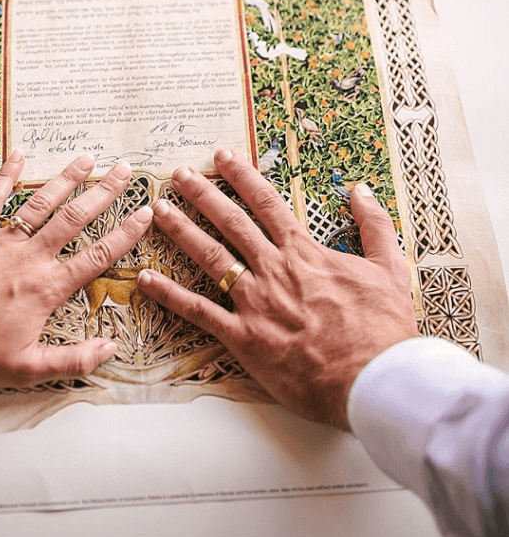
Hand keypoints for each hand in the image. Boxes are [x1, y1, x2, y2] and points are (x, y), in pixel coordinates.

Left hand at [0, 150, 151, 387]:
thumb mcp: (27, 369)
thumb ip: (72, 360)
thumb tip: (109, 350)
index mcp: (47, 288)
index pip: (97, 256)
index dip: (125, 234)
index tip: (144, 214)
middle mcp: (30, 258)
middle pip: (74, 219)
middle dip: (103, 192)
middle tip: (124, 170)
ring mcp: (3, 242)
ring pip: (40, 204)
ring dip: (66, 179)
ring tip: (86, 159)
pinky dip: (6, 176)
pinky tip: (19, 155)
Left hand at [137, 149, 417, 429]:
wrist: (375, 380)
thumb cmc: (384, 329)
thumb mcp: (390, 268)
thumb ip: (375, 225)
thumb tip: (361, 190)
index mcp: (305, 253)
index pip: (267, 204)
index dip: (242, 177)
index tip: (222, 157)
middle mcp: (274, 270)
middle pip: (231, 222)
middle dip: (202, 194)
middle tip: (179, 174)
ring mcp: (255, 302)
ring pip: (210, 257)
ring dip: (181, 231)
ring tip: (157, 210)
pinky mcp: (243, 338)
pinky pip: (199, 312)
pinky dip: (170, 295)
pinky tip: (146, 279)